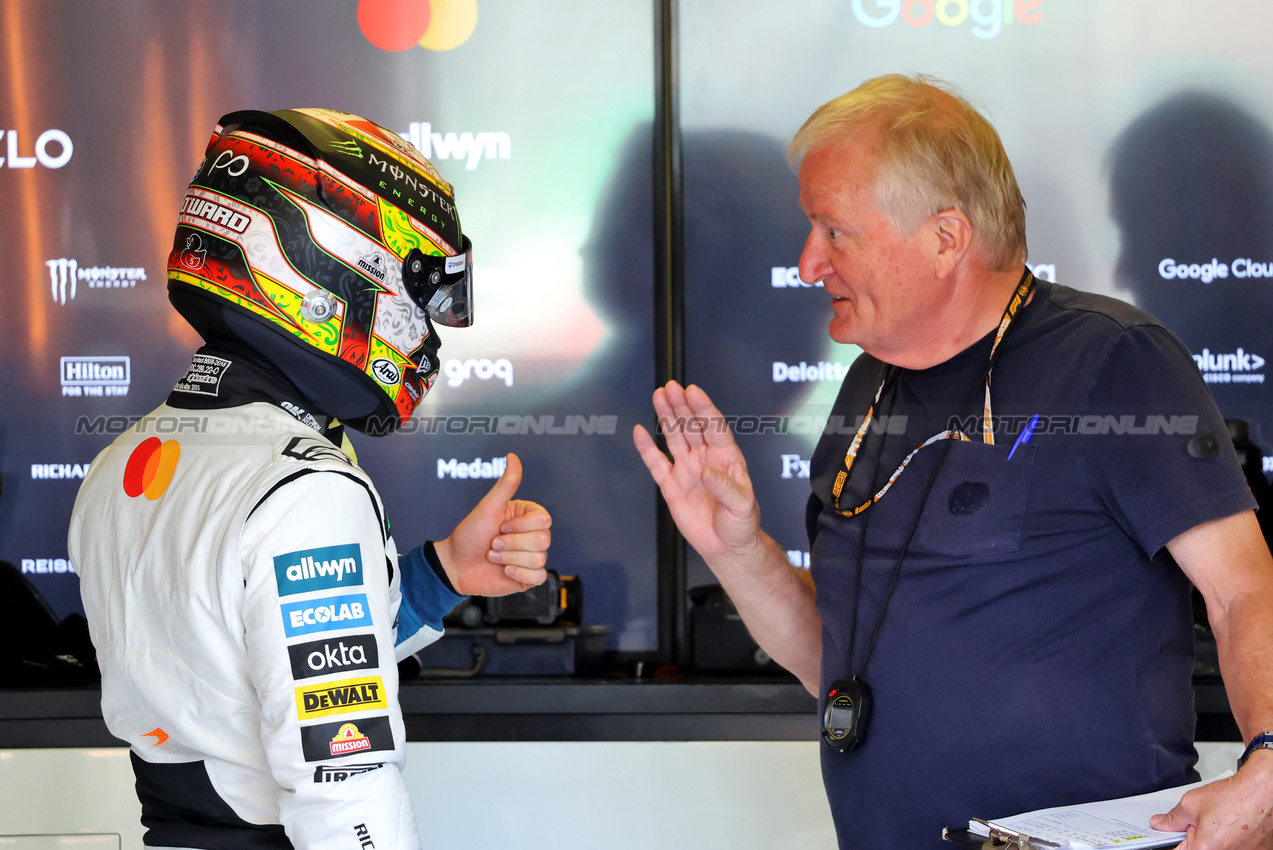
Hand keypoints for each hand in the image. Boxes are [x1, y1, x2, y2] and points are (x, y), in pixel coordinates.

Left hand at [433, 453, 550, 596]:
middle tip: (493, 543)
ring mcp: (531, 557)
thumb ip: (505, 484)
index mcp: (526, 517)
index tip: (501, 526)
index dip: (520, 526)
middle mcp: (532, 536)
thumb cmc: (469, 535)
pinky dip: (519, 575)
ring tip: (494, 557)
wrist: (456, 566)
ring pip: (539, 558)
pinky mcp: (529, 577)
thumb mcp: (487, 508)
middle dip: (511, 544)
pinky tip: (505, 571)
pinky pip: (539, 576)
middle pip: (543, 540)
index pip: (544, 520)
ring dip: (509, 559)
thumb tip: (512, 457)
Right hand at [632, 381, 764, 572]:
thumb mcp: (741, 506)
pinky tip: (640, 432)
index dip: (704, 408)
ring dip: (666, 417)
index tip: (693, 391)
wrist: (726, 547)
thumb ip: (726, 487)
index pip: (714, 427)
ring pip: (674, 437)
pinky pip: (656, 463)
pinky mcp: (671, 486)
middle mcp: (705, 458)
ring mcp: (687, 470)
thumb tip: (706, 471)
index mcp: (726, 458)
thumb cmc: (741, 524)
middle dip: (681, 406)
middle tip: (670, 386)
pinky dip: (647, 449)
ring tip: (658, 395)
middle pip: (691, 426)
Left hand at [1150, 752, 1272, 847]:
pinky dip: (1228, 839)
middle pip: (1198, 849)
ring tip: (1217, 823)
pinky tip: (1230, 826)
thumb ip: (1171, 819)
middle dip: (1191, 838)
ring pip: (1215, 848)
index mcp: (1205, 849)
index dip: (1170, 842)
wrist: (1263, 792)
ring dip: (1211, 839)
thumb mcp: (1190, 804)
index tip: (1167, 837)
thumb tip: (1160, 824)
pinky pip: (1233, 847)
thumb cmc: (1234, 797)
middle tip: (1195, 824)